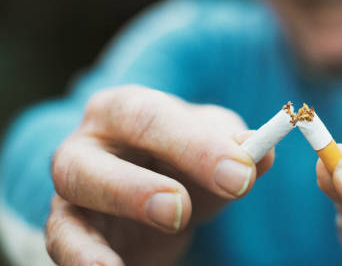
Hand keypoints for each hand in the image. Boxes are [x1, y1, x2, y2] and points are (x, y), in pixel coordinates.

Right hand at [46, 85, 272, 265]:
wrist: (154, 193)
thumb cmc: (184, 161)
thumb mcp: (215, 151)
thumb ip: (238, 149)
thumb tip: (262, 152)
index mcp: (128, 108)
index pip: (155, 117)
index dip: (196, 146)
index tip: (241, 174)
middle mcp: (90, 140)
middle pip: (98, 156)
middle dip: (138, 186)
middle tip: (181, 210)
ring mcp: (72, 184)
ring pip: (76, 192)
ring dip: (110, 216)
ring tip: (151, 239)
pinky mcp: (64, 225)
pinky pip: (63, 240)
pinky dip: (82, 257)